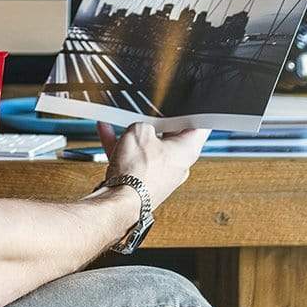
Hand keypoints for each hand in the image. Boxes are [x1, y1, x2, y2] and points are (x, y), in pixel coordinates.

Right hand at [96, 120, 211, 209]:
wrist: (119, 201)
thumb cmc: (138, 171)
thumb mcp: (140, 130)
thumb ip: (144, 123)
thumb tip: (141, 127)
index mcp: (188, 150)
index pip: (199, 125)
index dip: (191, 111)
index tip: (184, 105)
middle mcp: (179, 165)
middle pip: (171, 136)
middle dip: (156, 123)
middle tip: (145, 113)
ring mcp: (162, 175)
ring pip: (150, 148)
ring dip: (135, 136)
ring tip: (120, 123)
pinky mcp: (145, 183)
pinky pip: (135, 159)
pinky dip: (123, 147)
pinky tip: (108, 133)